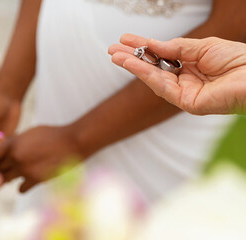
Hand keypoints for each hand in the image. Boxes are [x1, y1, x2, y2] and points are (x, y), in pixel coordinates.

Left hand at [0, 126, 81, 192]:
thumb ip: (16, 141)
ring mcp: (26, 170)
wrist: (72, 142)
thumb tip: (5, 144)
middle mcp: (16, 158)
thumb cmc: (52, 134)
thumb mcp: (30, 133)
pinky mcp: (36, 179)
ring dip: (2, 181)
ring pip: (6, 179)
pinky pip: (21, 188)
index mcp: (13, 144)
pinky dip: (21, 186)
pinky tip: (21, 185)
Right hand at [109, 34, 245, 114]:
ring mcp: (184, 93)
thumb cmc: (238, 61)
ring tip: (115, 56)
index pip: (161, 57)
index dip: (143, 48)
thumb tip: (152, 44)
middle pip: (153, 69)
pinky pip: (162, 87)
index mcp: (190, 66)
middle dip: (132, 58)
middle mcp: (185, 80)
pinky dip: (145, 74)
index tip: (126, 40)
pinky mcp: (186, 103)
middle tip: (112, 50)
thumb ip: (176, 48)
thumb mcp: (202, 47)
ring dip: (133, 66)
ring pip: (153, 79)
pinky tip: (132, 63)